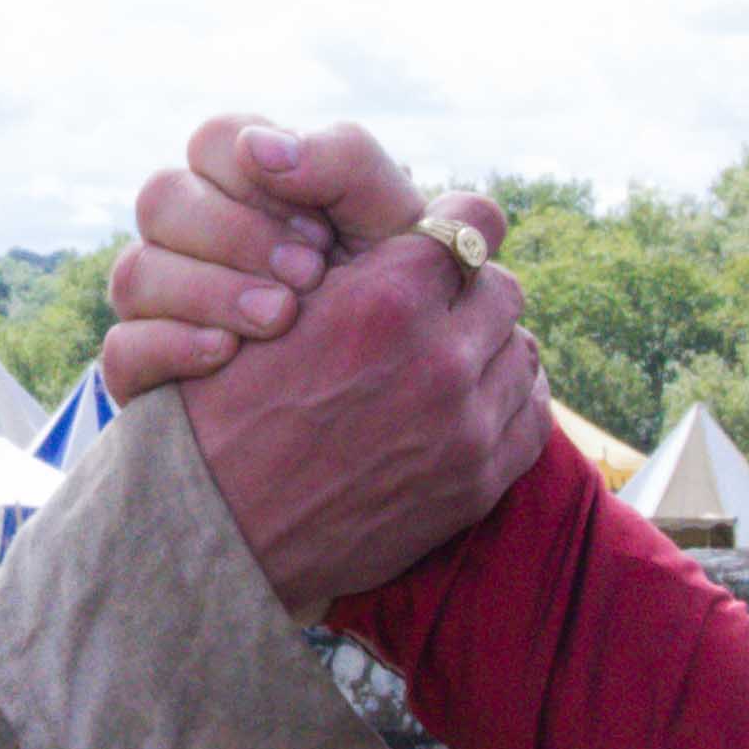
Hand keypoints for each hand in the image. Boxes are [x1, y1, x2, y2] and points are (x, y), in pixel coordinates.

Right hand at [103, 117, 437, 398]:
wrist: (387, 418)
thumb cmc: (398, 305)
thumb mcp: (391, 229)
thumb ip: (347, 164)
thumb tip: (262, 147)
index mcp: (248, 189)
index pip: (214, 140)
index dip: (256, 175)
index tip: (321, 231)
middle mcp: (192, 239)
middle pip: (162, 197)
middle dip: (236, 235)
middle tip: (309, 277)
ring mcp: (161, 306)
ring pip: (135, 272)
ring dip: (211, 290)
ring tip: (280, 320)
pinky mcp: (147, 371)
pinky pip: (122, 349)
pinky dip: (173, 347)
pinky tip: (228, 356)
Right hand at [177, 192, 546, 617]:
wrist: (216, 529)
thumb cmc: (225, 409)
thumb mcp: (270, 304)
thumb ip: (351, 261)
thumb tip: (411, 220)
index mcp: (384, 299)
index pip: (473, 222)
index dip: (454, 226)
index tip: (436, 243)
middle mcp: (437, 358)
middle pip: (503, 288)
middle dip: (467, 291)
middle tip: (429, 309)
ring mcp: (465, 427)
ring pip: (521, 350)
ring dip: (488, 346)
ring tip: (444, 359)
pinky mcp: (476, 484)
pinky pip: (532, 416)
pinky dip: (508, 400)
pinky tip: (473, 400)